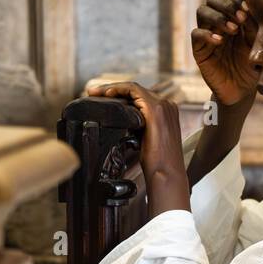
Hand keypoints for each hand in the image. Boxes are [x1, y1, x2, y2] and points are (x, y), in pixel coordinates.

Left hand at [86, 81, 189, 215]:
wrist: (166, 175)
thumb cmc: (158, 165)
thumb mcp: (146, 141)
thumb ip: (138, 127)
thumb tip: (123, 123)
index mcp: (167, 113)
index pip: (142, 97)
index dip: (122, 95)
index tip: (104, 98)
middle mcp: (167, 106)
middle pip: (136, 91)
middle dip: (114, 90)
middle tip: (95, 94)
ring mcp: (163, 106)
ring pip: (133, 88)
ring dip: (112, 88)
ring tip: (96, 93)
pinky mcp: (155, 109)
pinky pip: (133, 90)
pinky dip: (118, 89)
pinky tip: (106, 94)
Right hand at [192, 0, 257, 105]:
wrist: (241, 92)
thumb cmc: (250, 68)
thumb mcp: (255, 46)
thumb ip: (252, 28)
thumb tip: (246, 11)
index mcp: (232, 18)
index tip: (247, 10)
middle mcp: (217, 23)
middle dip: (226, 4)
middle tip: (240, 18)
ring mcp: (207, 35)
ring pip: (202, 11)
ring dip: (218, 17)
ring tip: (233, 30)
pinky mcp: (199, 50)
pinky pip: (196, 34)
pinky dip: (206, 34)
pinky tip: (220, 42)